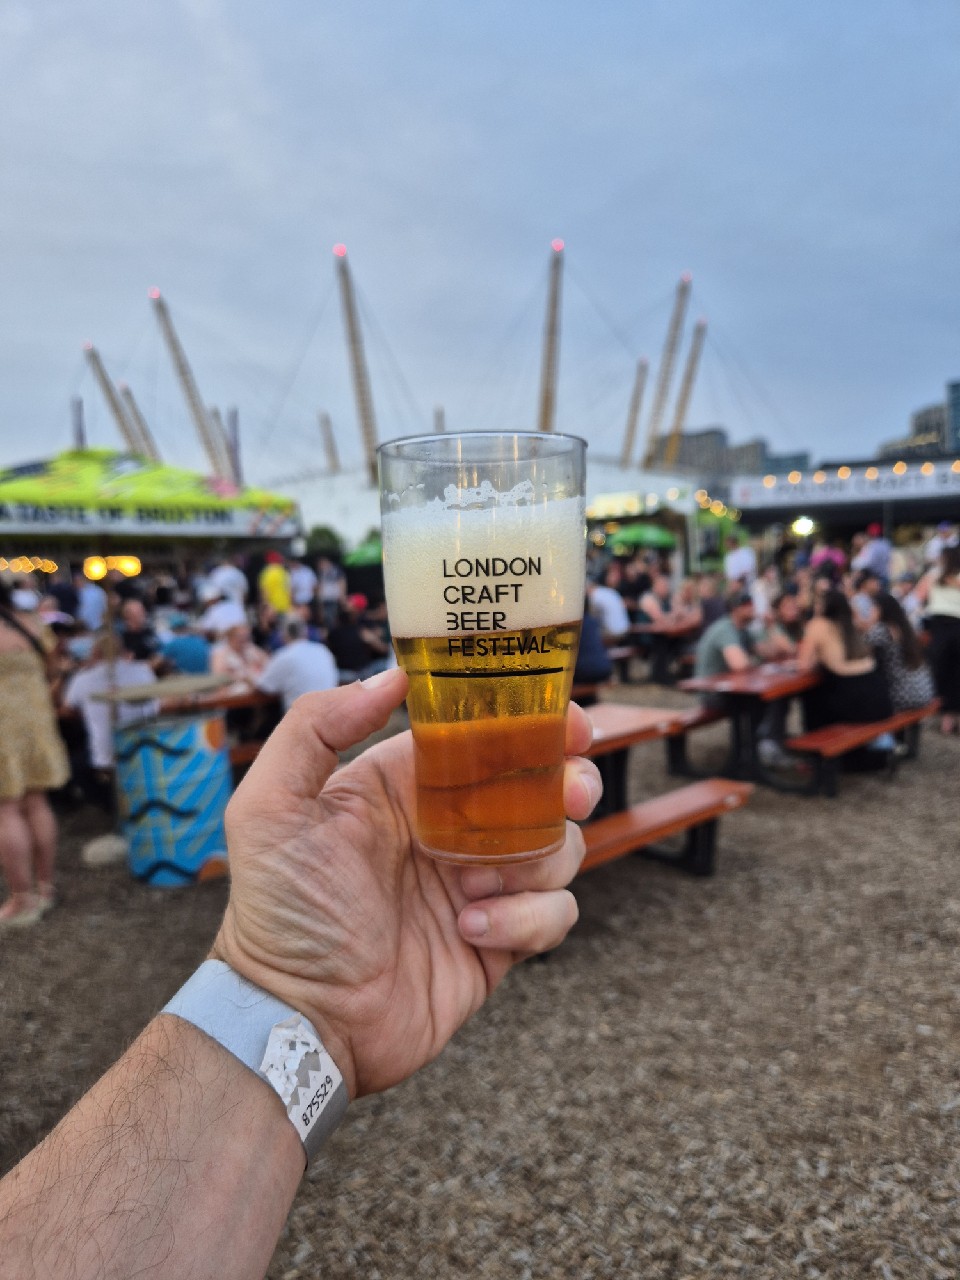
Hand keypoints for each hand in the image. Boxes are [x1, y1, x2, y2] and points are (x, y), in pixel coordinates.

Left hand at [212, 668, 600, 1098]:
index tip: (563, 719)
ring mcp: (477, 887)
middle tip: (572, 788)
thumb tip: (392, 675)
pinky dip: (528, 919)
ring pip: (556, 846)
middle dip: (566, 781)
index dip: (526, 723)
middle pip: (535, 786)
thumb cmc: (279, 914)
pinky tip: (473, 932)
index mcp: (403, 788)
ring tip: (479, 887)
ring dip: (538, 857)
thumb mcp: (271, 809)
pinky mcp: (500, 942)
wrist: (299, 1020)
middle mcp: (448, 830)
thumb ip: (315, 727)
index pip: (479, 738)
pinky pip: (553, 913)